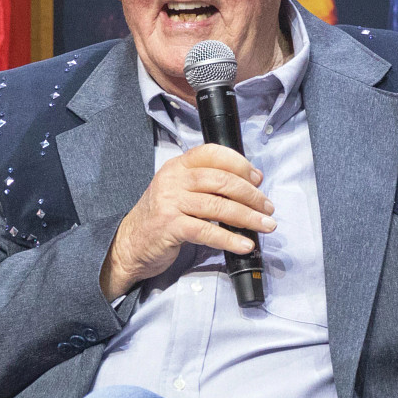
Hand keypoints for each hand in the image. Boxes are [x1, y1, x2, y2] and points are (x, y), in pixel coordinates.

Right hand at [101, 143, 274, 297]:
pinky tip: (244, 244)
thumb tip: (249, 184)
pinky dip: (230, 239)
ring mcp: (169, 202)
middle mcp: (172, 180)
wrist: (130, 244)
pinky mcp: (170, 226)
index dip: (240, 164)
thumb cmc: (160, 218)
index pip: (213, 153)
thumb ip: (207, 184)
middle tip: (267, 207)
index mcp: (177, 166)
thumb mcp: (179, 191)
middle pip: (221, 180)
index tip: (258, 179)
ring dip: (248, 217)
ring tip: (265, 225)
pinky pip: (207, 230)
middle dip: (251, 195)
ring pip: (218, 205)